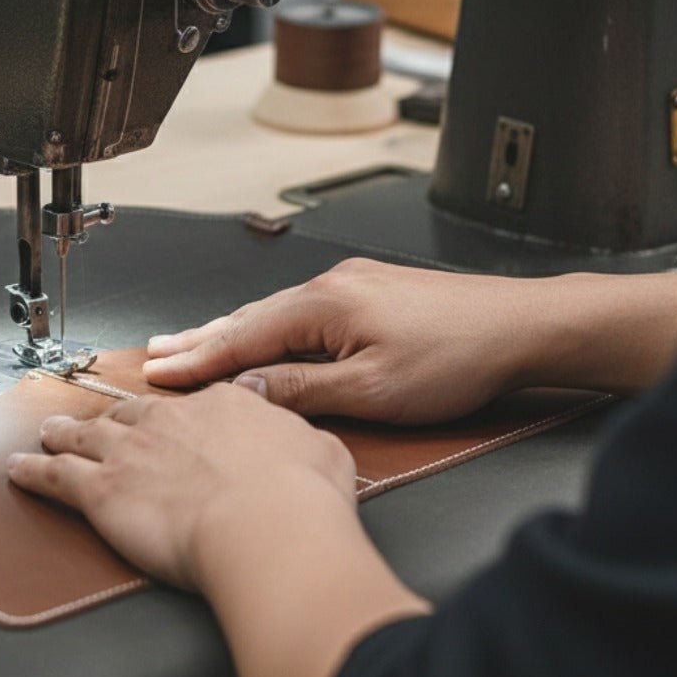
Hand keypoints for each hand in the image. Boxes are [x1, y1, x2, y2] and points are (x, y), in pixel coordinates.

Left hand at [7, 382, 355, 590]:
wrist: (267, 528)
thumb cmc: (299, 499)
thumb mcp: (320, 449)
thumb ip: (297, 433)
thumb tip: (296, 429)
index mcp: (222, 405)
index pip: (190, 404)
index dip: (178, 417)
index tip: (173, 424)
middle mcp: (170, 420)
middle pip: (130, 414)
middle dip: (112, 419)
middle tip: (100, 424)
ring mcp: (130, 451)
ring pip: (85, 435)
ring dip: (63, 433)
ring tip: (49, 432)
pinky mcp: (101, 490)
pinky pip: (54, 476)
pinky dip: (32, 471)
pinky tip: (18, 469)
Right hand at [143, 260, 676, 423]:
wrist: (523, 326)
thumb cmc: (459, 358)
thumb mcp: (373, 391)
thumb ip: (301, 390)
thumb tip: (246, 390)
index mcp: (323, 306)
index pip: (241, 336)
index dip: (196, 358)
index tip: (157, 372)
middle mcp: (329, 285)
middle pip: (247, 316)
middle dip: (198, 338)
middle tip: (154, 354)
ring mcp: (349, 284)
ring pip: (272, 311)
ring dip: (229, 331)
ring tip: (190, 344)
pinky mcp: (367, 291)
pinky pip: (298, 309)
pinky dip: (266, 326)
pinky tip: (257, 336)